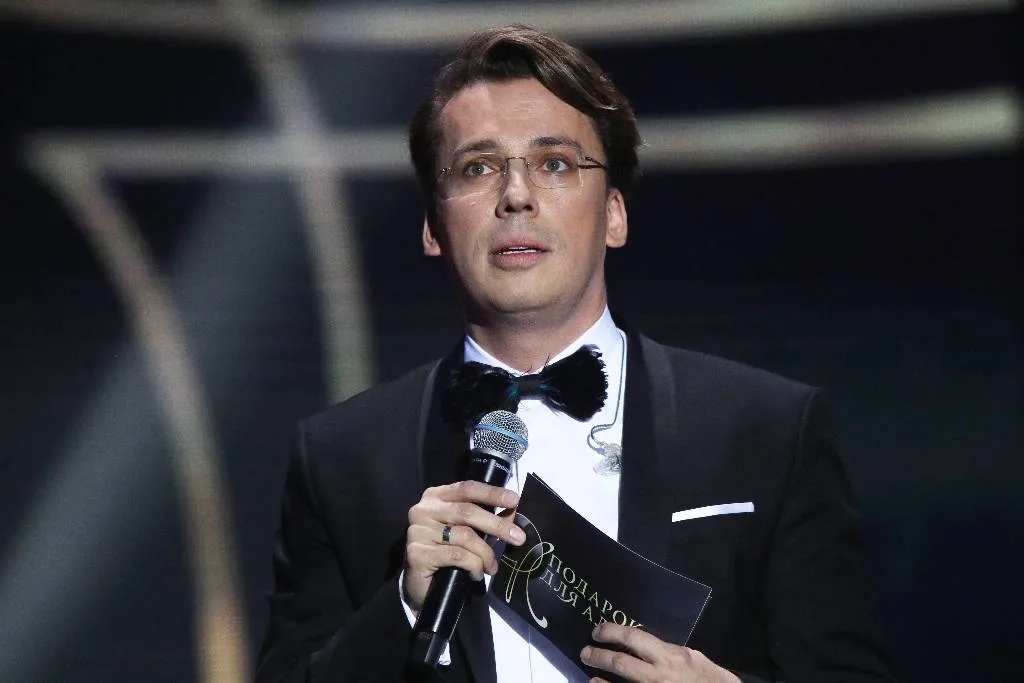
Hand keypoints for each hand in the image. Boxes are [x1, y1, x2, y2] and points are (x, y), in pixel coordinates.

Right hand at [403, 480, 525, 611]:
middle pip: (467, 511)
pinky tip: (476, 574)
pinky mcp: (417, 552)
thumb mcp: (468, 530)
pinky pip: (456, 555)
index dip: (492, 493)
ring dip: (485, 553)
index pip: (467, 488)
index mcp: (436, 496)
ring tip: (492, 567)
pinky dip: (473, 565)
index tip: (514, 500)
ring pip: (464, 536)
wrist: (422, 584)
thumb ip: (486, 518)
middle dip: (497, 525)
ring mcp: (418, 531)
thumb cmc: (447, 551)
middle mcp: (424, 509)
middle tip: (518, 538)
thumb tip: (512, 511)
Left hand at [580, 623, 739, 682]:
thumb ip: (667, 649)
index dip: (611, 631)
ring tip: (589, 672)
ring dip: (600, 677)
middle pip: (620, 662)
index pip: (633, 638)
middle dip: (599, 655)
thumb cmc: (709, 677)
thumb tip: (642, 642)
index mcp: (669, 656)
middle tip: (585, 651)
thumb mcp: (691, 656)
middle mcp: (658, 674)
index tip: (598, 630)